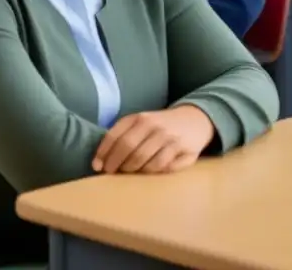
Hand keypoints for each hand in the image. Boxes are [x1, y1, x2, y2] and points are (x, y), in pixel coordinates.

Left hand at [92, 106, 214, 174]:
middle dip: (116, 164)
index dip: (103, 153)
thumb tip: (99, 162)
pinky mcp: (182, 149)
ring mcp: (168, 137)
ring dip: (133, 170)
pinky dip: (151, 171)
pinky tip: (149, 170)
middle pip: (127, 148)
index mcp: (139, 118)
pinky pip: (160, 167)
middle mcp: (153, 125)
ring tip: (131, 172)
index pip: (115, 135)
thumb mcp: (141, 123)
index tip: (97, 166)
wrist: (195, 119)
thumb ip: (122, 136)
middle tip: (112, 173)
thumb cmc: (160, 126)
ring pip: (142, 160)